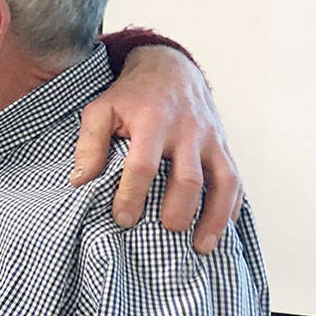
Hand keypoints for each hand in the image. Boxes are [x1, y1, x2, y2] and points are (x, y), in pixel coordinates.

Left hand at [70, 45, 241, 252]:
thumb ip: (88, 144)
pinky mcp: (224, 145)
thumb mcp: (100, 109)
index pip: (143, 165)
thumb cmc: (130, 96)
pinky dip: (232, 205)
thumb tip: (80, 182)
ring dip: (214, 216)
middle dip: (178, 211)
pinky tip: (222, 229)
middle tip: (164, 233)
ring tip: (201, 246)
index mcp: (152, 122)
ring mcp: (210, 139)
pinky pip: (235, 178)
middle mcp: (187, 131)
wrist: (170, 69)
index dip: (132, 195)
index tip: (122, 220)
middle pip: (188, 179)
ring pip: (222, 181)